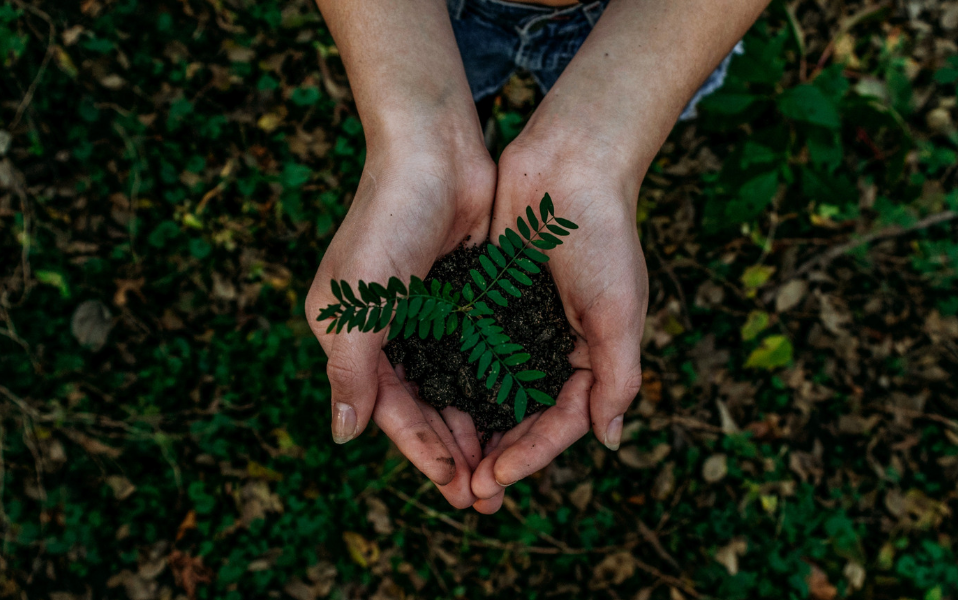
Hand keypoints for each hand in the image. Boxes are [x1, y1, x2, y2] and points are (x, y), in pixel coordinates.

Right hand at [305, 134, 495, 508]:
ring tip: (503, 468)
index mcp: (351, 335)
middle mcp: (386, 331)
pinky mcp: (461, 298)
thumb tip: (343, 436)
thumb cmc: (388, 220)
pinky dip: (492, 386)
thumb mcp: (358, 301)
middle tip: (485, 496)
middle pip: (422, 407)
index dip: (421, 451)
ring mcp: (426, 315)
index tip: (455, 487)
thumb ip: (351, 370)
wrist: (435, 150)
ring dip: (475, 427)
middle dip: (452, 451)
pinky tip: (516, 414)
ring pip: (452, 387)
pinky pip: (477, 355)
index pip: (388, 409)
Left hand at [469, 132, 648, 512]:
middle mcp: (553, 347)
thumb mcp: (619, 311)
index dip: (530, 455)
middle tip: (465, 491)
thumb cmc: (603, 236)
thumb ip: (617, 377)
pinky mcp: (488, 301)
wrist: (569, 164)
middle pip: (522, 416)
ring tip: (445, 462)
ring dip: (471, 427)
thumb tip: (609, 440)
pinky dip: (453, 379)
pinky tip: (429, 403)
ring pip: (491, 391)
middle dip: (497, 454)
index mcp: (591, 356)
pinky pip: (469, 350)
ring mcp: (519, 325)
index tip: (495, 479)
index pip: (560, 422)